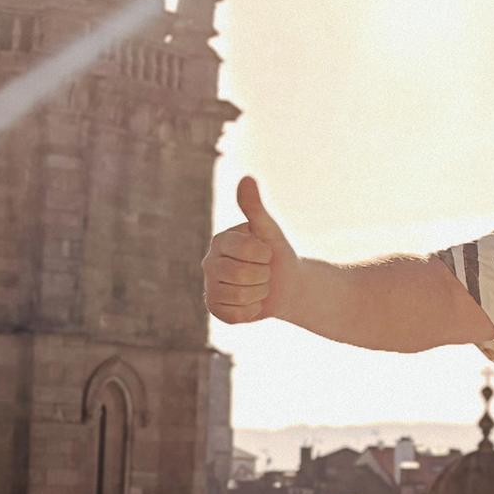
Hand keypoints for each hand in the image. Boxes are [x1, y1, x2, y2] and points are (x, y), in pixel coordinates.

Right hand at [202, 176, 298, 324]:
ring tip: (259, 286)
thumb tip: (246, 178)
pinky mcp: (215, 309)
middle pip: (239, 275)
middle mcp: (208, 262)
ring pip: (239, 296)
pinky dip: (252, 310)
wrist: (285, 285)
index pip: (245, 250)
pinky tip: (252, 302)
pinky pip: (236, 315)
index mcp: (220, 240)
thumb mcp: (270, 231)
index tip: (266, 253)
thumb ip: (255, 208)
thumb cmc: (276, 254)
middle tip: (263, 272)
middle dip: (262, 276)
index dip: (264, 255)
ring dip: (259, 293)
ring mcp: (209, 287)